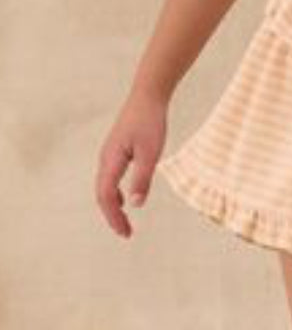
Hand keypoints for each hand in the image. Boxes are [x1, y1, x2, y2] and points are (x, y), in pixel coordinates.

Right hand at [95, 87, 168, 238]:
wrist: (147, 96)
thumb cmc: (150, 122)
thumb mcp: (151, 153)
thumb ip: (142, 179)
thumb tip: (135, 205)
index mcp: (111, 161)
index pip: (106, 197)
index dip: (114, 217)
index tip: (126, 233)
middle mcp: (105, 159)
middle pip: (102, 195)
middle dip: (112, 216)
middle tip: (126, 234)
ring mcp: (108, 155)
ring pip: (104, 187)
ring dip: (113, 206)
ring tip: (124, 222)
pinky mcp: (116, 151)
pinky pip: (109, 178)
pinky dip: (115, 194)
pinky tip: (126, 200)